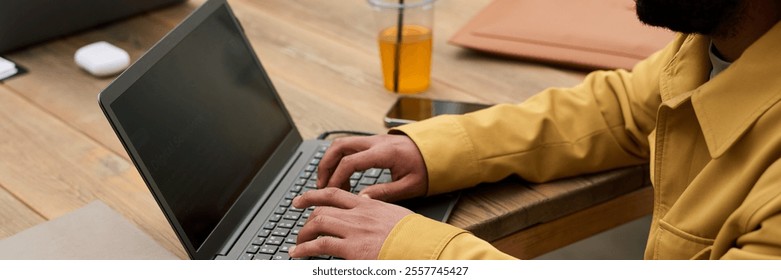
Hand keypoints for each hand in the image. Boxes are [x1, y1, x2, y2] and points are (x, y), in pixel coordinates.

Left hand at [289, 188, 412, 258]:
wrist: (424, 246)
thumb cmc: (415, 235)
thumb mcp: (394, 214)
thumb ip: (377, 208)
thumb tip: (368, 202)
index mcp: (368, 205)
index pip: (333, 194)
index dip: (313, 195)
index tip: (302, 199)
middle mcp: (358, 214)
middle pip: (321, 208)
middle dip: (305, 216)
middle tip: (298, 224)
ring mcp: (354, 230)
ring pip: (317, 224)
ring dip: (303, 235)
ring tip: (298, 245)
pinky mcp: (352, 249)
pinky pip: (320, 245)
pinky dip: (305, 249)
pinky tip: (299, 254)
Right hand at [317, 135, 426, 201]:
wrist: (438, 150)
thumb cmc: (427, 168)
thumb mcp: (409, 186)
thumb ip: (384, 193)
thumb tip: (361, 200)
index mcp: (384, 152)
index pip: (349, 162)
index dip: (337, 179)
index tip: (331, 193)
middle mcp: (375, 142)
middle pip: (338, 147)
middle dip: (325, 166)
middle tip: (320, 185)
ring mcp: (373, 140)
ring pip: (341, 144)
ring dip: (330, 161)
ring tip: (328, 182)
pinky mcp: (374, 142)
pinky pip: (349, 146)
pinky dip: (340, 159)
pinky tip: (344, 177)